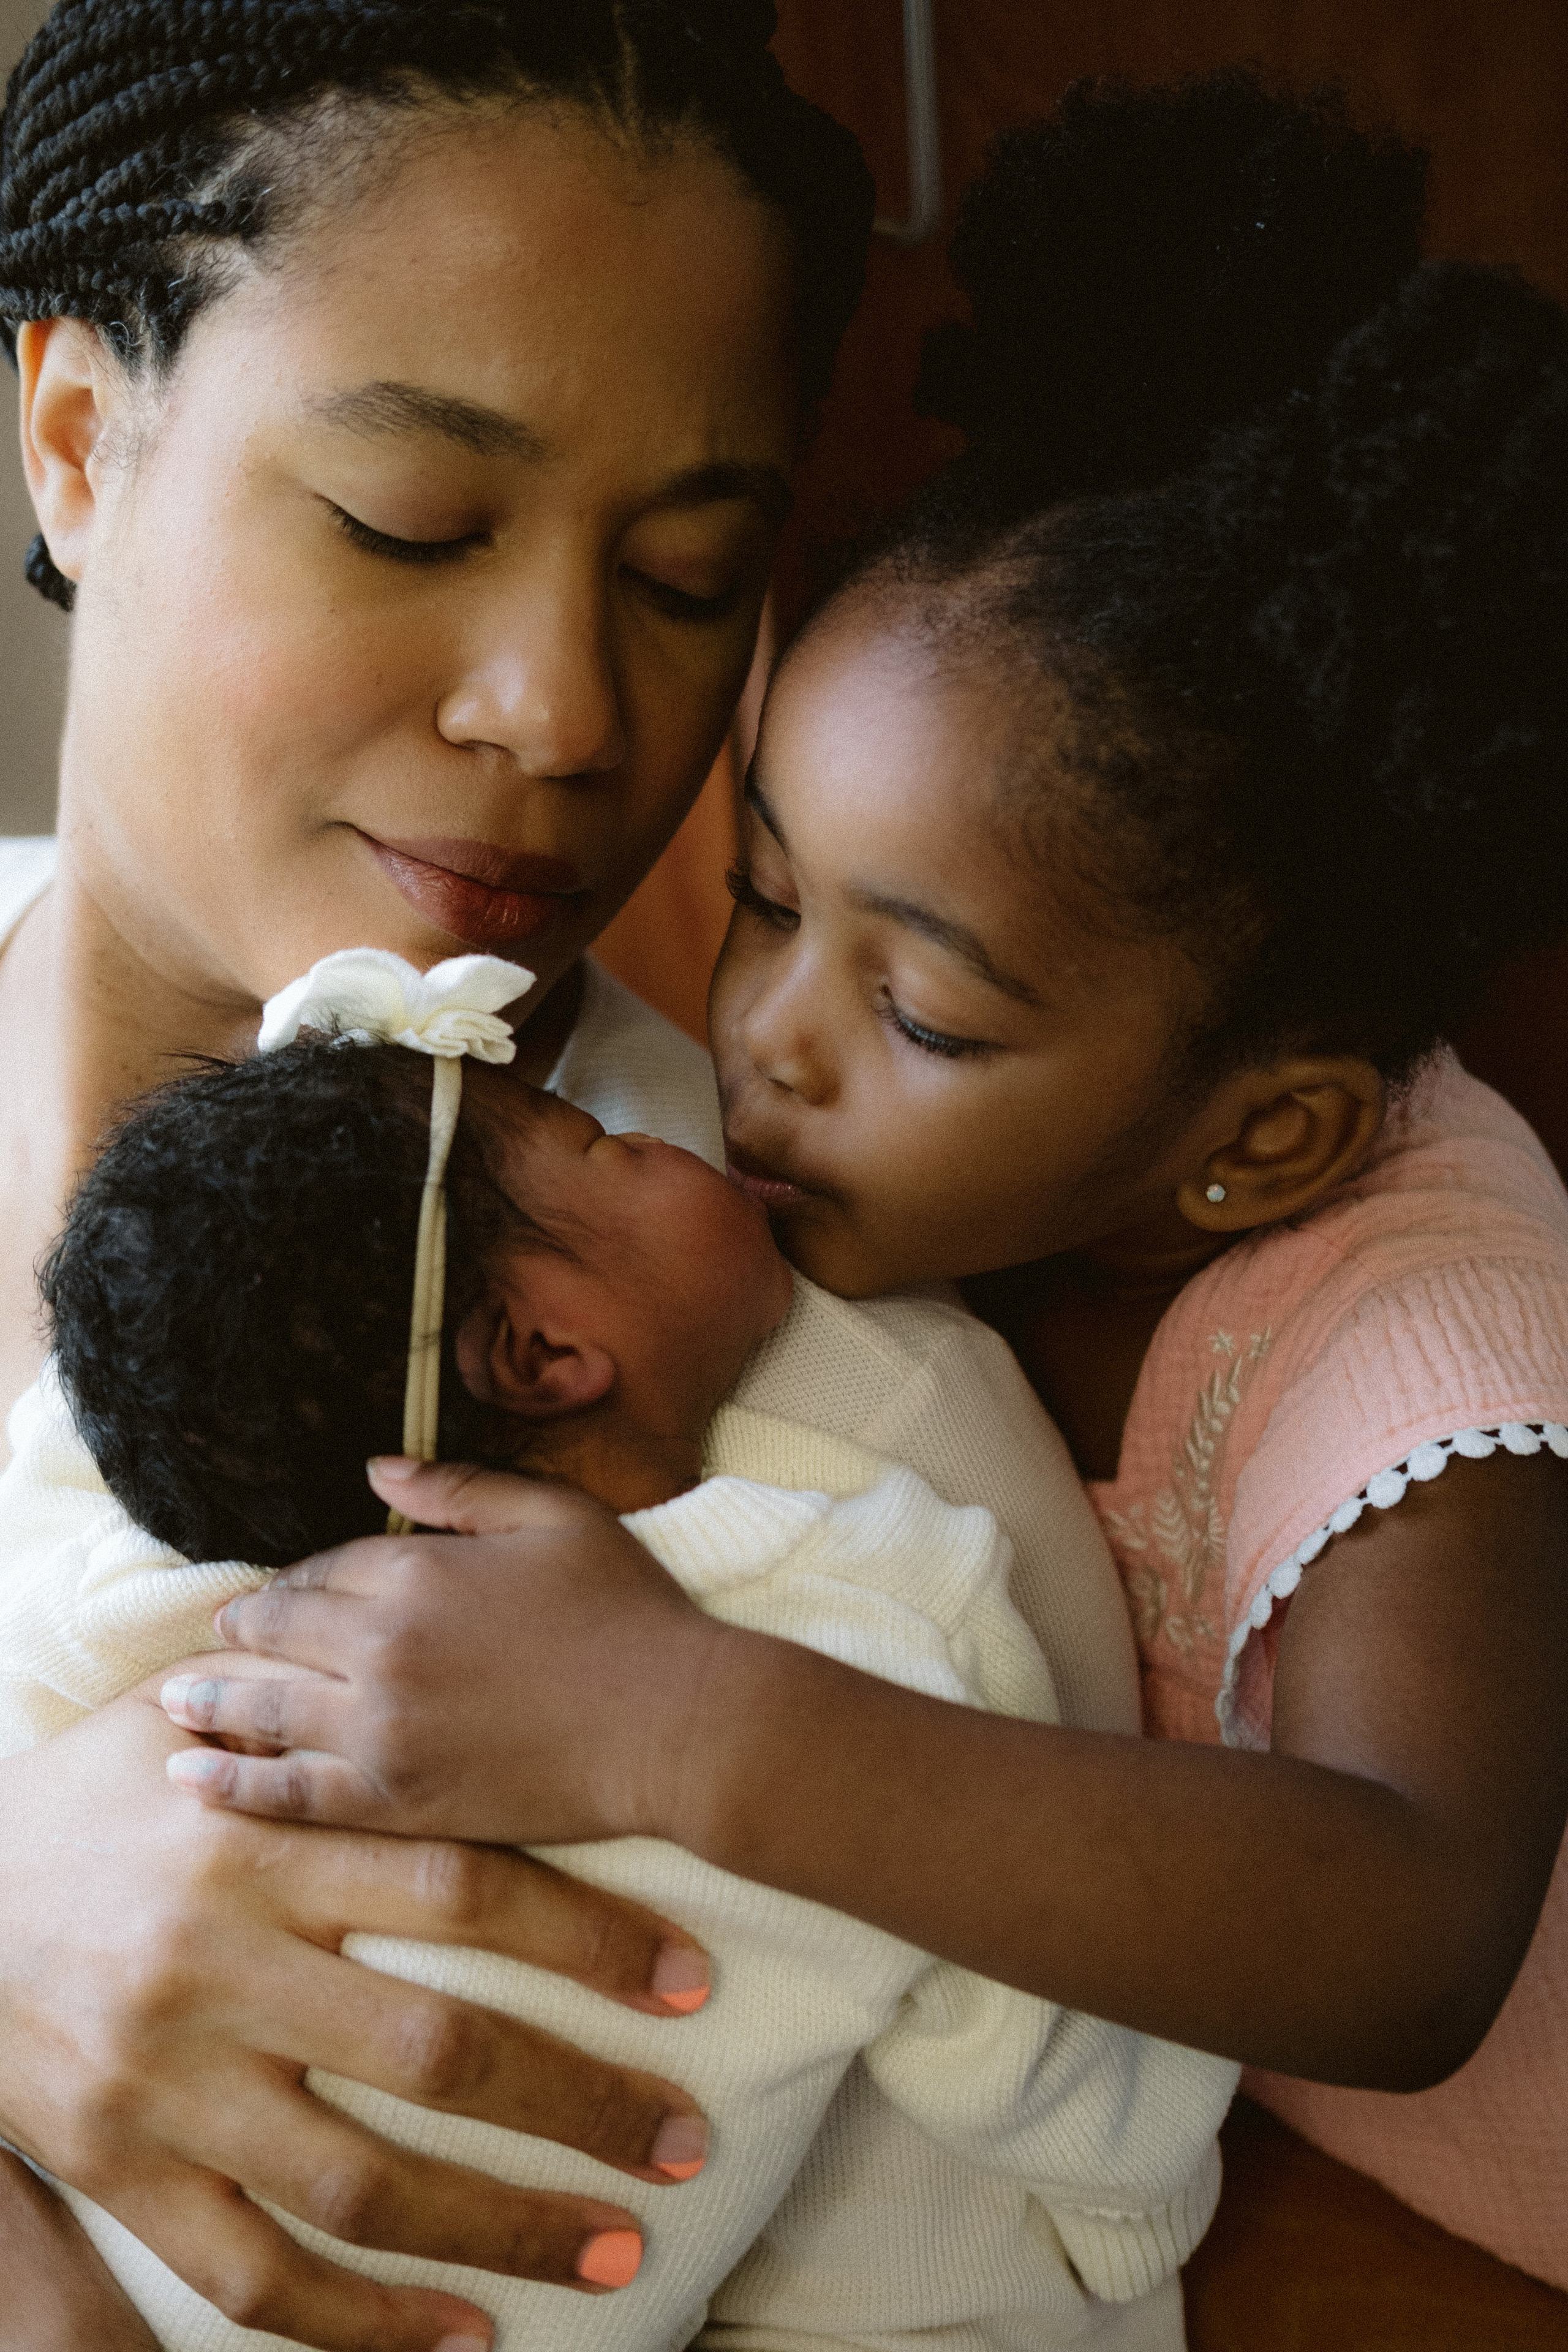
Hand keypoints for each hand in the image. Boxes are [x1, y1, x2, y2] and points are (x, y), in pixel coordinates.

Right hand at [0, 1687, 713, 2351]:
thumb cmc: (84, 1803)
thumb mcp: (180, 1723)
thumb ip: (306, 1699)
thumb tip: (421, 1619)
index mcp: (255, 1840)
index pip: (458, 1889)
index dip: (587, 1937)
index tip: (689, 1978)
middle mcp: (217, 1964)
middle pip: (438, 2048)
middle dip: (582, 2102)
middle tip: (688, 2140)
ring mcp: (165, 2083)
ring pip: (362, 2182)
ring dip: (505, 2227)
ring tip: (619, 2252)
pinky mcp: (119, 2172)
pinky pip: (254, 2275)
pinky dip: (366, 2321)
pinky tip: (463, 2336)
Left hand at [160, 1460, 726, 1846]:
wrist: (675, 1724)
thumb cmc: (629, 1612)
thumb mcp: (555, 1514)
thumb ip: (459, 1487)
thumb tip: (373, 1469)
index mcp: (418, 1569)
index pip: (323, 1566)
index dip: (297, 1578)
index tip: (278, 1590)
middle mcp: (382, 1646)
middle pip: (280, 1631)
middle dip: (240, 1630)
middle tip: (210, 1635)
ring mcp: (382, 1729)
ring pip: (266, 1710)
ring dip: (212, 1701)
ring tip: (172, 1701)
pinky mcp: (395, 1800)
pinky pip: (290, 1794)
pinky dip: (234, 1785)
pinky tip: (193, 1780)